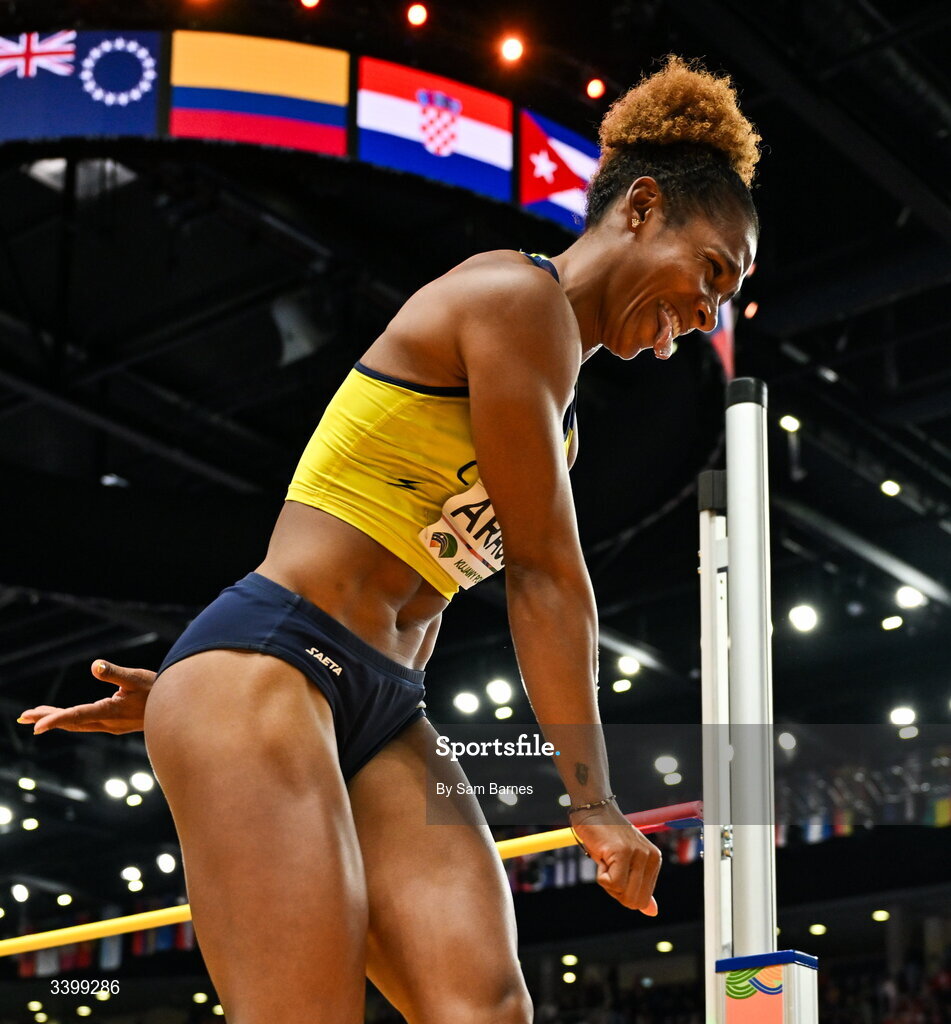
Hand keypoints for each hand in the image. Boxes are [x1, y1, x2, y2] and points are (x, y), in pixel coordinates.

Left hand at [16, 660, 155, 734]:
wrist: (179, 712)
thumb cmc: (159, 691)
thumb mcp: (138, 678)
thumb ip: (116, 673)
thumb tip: (95, 666)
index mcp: (110, 712)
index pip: (77, 716)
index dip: (55, 720)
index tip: (35, 727)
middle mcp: (108, 723)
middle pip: (72, 722)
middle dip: (47, 718)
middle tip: (23, 716)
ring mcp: (111, 726)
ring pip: (78, 723)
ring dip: (57, 719)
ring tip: (36, 715)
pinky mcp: (115, 724)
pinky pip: (86, 723)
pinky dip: (71, 719)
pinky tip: (69, 717)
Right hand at [569, 802, 660, 914]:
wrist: (593, 808)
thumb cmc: (605, 836)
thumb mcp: (626, 863)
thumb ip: (639, 886)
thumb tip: (652, 913)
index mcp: (654, 861)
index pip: (642, 900)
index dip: (622, 892)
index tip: (614, 871)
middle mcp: (650, 857)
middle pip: (634, 901)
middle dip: (615, 890)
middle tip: (608, 867)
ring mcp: (638, 853)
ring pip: (624, 893)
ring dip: (607, 882)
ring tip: (605, 859)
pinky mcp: (623, 852)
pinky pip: (612, 883)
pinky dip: (600, 876)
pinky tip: (601, 855)